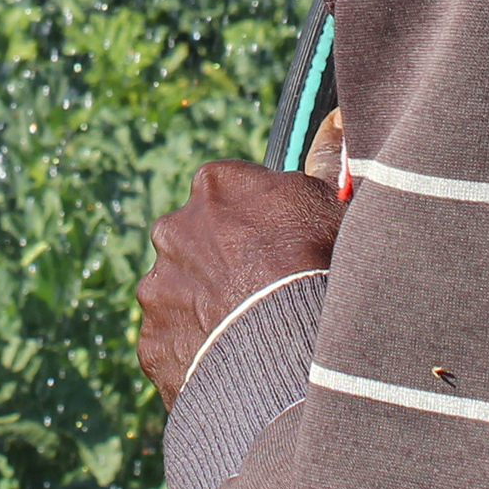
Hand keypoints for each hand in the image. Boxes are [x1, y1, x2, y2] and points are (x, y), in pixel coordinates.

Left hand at [136, 160, 345, 402]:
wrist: (288, 346)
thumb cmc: (317, 265)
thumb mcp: (333, 204)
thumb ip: (324, 168)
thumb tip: (335, 126)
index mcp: (215, 185)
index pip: (230, 191)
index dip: (258, 217)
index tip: (280, 241)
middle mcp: (172, 230)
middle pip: (196, 241)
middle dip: (221, 260)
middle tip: (262, 290)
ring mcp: (157, 289)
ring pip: (180, 294)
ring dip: (205, 307)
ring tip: (251, 333)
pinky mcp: (152, 342)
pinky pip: (175, 345)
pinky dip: (197, 353)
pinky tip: (233, 362)